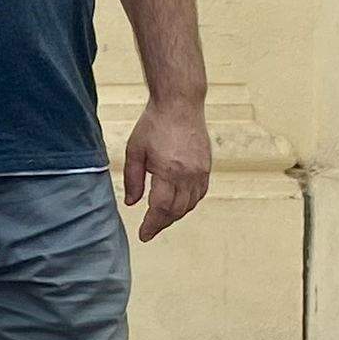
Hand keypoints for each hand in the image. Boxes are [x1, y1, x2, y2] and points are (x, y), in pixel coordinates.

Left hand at [123, 96, 212, 239]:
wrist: (180, 104)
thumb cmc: (154, 124)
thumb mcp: (135, 150)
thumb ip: (133, 179)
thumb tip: (132, 203)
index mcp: (168, 171)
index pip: (160, 208)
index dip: (152, 225)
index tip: (143, 235)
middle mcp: (188, 175)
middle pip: (176, 210)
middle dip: (162, 223)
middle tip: (149, 230)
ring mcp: (201, 171)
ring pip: (190, 204)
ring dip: (175, 215)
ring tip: (160, 219)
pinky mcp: (207, 166)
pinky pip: (200, 194)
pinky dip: (189, 204)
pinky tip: (178, 205)